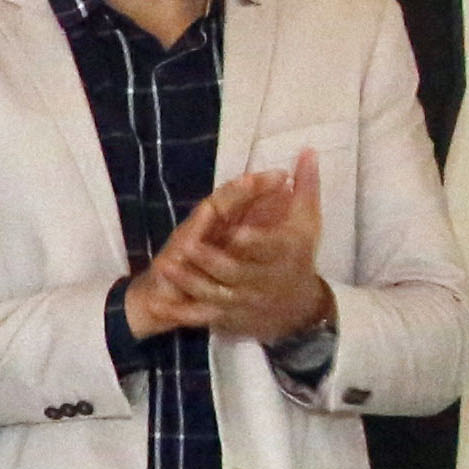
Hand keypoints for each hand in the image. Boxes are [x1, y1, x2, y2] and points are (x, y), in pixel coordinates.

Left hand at [174, 149, 331, 342]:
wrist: (297, 307)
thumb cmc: (300, 256)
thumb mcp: (308, 222)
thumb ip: (306, 187)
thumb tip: (308, 150)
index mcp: (284, 255)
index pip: (270, 247)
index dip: (254, 241)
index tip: (236, 233)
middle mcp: (264, 281)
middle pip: (235, 272)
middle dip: (211, 260)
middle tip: (188, 247)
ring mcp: (244, 301)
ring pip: (215, 294)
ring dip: (190, 282)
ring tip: (168, 266)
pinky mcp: (229, 318)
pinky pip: (204, 318)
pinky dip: (182, 313)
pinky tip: (160, 305)